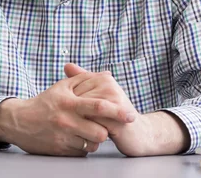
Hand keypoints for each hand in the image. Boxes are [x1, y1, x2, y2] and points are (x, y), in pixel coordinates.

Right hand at [0, 71, 135, 156]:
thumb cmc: (44, 103)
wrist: (19, 121)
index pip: (99, 106)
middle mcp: (66, 121)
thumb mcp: (61, 87)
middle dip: (105, 130)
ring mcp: (63, 137)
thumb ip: (84, 79)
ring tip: (87, 131)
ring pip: (92, 144)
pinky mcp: (60, 150)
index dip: (118, 111)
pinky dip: (83, 146)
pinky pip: (82, 152)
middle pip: (100, 132)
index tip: (131, 115)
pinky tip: (76, 138)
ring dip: (94, 140)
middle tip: (102, 126)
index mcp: (69, 103)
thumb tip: (107, 74)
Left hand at [66, 63, 187, 155]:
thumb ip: (83, 79)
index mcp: (103, 78)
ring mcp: (114, 101)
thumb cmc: (114, 115)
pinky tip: (81, 134)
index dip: (66, 100)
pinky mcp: (117, 118)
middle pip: (78, 97)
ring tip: (71, 127)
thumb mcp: (98, 95)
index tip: (62, 110)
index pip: (75, 86)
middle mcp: (109, 86)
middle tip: (63, 120)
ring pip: (84, 109)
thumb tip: (66, 65)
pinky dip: (85, 129)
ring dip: (76, 120)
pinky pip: (94, 122)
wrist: (138, 134)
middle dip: (70, 110)